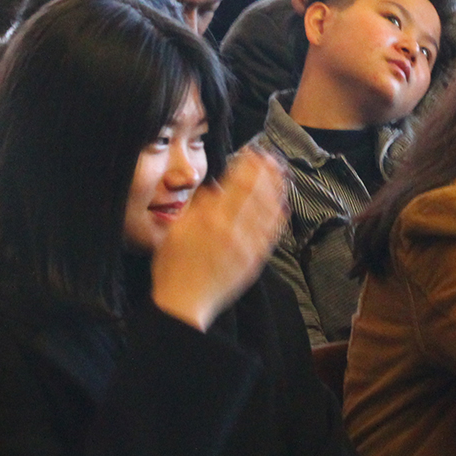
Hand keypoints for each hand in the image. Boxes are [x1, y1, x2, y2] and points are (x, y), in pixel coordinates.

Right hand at [151, 148, 287, 330]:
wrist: (183, 304)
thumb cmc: (173, 268)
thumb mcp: (175, 231)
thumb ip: (197, 208)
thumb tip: (215, 190)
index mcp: (211, 220)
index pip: (238, 184)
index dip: (248, 165)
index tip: (252, 152)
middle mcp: (233, 231)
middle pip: (257, 194)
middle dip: (267, 172)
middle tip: (271, 157)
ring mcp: (247, 247)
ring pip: (269, 211)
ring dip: (277, 189)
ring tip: (280, 175)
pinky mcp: (254, 262)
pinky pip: (272, 235)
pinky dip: (279, 217)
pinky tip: (282, 206)